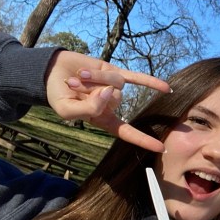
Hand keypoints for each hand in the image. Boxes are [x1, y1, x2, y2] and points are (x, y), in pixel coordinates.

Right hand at [44, 49, 170, 152]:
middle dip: (90, 90)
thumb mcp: (66, 109)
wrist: (51, 72)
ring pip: (115, 83)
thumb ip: (88, 108)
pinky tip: (167, 88)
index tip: (161, 148)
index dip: (142, 140)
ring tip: (78, 76)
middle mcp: (111, 105)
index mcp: (102, 119)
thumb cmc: (58, 95)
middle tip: (72, 86)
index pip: (126, 132)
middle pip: (112, 99)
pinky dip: (150, 82)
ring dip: (94, 78)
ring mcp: (115, 87)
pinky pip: (135, 77)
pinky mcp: (115, 71)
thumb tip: (111, 92)